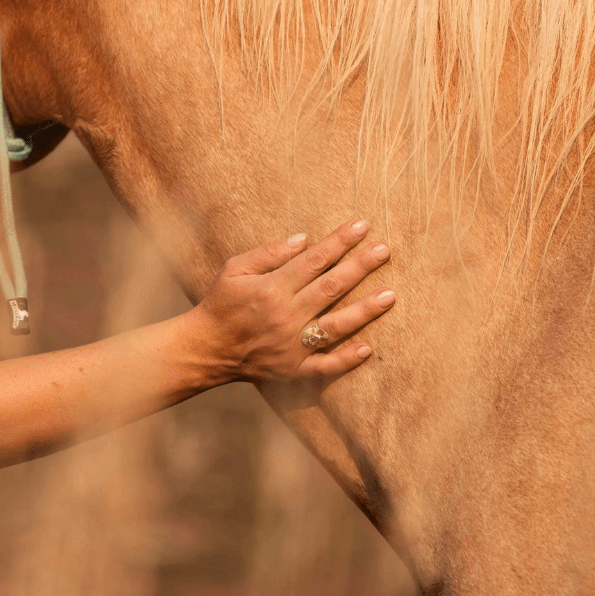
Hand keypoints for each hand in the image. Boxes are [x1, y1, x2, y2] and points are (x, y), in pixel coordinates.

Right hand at [191, 218, 394, 384]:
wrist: (204, 349)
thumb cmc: (220, 304)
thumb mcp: (235, 269)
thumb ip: (269, 254)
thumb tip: (305, 240)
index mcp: (272, 288)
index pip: (314, 260)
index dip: (340, 242)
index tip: (362, 226)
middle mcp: (286, 316)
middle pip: (331, 288)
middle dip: (360, 267)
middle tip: (385, 251)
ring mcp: (292, 346)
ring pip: (335, 326)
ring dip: (364, 311)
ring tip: (390, 295)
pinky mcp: (293, 370)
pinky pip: (324, 367)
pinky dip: (346, 359)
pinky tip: (368, 349)